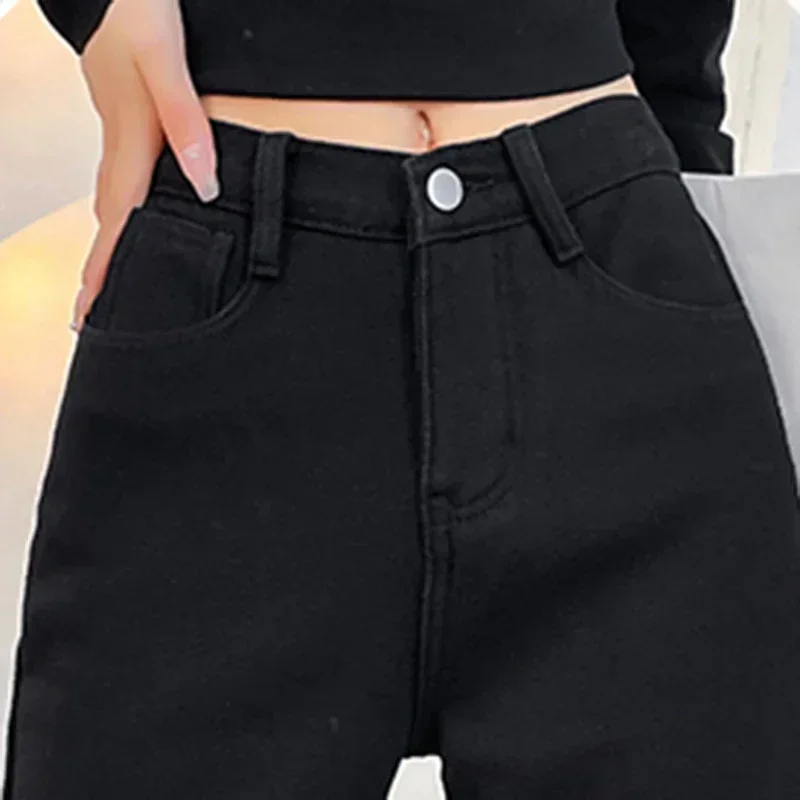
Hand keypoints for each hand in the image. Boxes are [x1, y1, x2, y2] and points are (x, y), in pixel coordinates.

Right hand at [71, 0, 218, 331]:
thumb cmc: (135, 8)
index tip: (93, 314)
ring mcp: (121, 130)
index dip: (108, 270)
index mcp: (132, 139)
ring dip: (111, 240)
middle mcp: (121, 142)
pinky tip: (130, 214)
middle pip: (111, 219)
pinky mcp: (128, 117)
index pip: (120, 221)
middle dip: (102, 269)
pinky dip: (123, 208)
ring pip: (115, 199)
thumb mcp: (164, 58)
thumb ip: (184, 120)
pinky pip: (123, 176)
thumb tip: (204, 183)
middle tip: (92, 315)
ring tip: (109, 279)